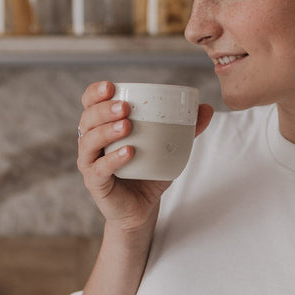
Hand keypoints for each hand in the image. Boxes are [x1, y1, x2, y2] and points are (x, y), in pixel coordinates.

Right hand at [76, 81, 213, 235]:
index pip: (90, 104)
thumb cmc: (148, 174)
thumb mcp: (168, 149)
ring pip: (89, 141)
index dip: (96, 93)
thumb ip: (185, 130)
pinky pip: (100, 169)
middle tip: (125, 107)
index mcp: (102, 127)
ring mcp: (90, 163)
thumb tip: (207, 109)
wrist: (142, 209)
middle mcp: (91, 142)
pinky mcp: (96, 183)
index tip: (112, 86)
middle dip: (104, 110)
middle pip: (88, 119)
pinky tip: (128, 152)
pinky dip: (113, 160)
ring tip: (127, 126)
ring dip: (106, 131)